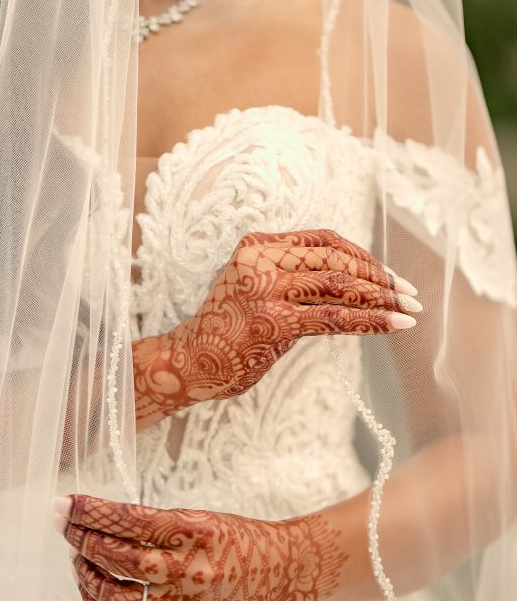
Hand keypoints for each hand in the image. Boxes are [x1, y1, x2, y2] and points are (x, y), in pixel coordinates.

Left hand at [55, 494, 347, 600]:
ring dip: (86, 572)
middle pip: (117, 556)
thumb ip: (156, 524)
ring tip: (76, 554)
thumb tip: (102, 519)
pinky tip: (91, 587)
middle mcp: (189, 570)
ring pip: (114, 593)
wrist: (284, 573)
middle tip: (62, 521)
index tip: (67, 501)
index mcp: (196, 531)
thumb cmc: (241, 538)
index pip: (128, 520)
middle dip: (80, 537)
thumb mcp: (202, 517)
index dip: (91, 511)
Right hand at [167, 228, 420, 399]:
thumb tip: (353, 279)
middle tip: (410, 293)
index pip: (324, 240)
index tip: (388, 274)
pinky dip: (371, 321)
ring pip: (340, 286)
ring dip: (382, 298)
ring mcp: (267, 290)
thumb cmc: (229, 327)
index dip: (362, 255)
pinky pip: (334, 318)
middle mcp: (261, 260)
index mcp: (258, 244)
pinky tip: (395, 325)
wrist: (191, 360)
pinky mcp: (275, 322)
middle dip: (379, 276)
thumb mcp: (257, 285)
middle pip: (336, 259)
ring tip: (411, 309)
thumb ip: (293, 275)